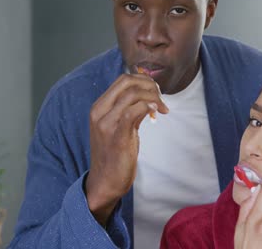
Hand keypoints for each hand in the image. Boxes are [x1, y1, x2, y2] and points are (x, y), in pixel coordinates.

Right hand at [85, 73, 168, 224]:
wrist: (105, 181)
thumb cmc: (114, 154)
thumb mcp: (121, 127)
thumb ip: (130, 110)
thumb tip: (148, 97)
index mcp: (99, 107)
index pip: (122, 80)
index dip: (144, 80)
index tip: (156, 91)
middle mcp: (99, 112)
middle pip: (127, 82)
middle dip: (149, 85)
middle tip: (161, 98)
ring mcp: (106, 123)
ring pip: (132, 94)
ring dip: (152, 97)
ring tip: (162, 109)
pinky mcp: (116, 136)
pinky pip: (132, 112)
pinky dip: (147, 107)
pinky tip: (156, 113)